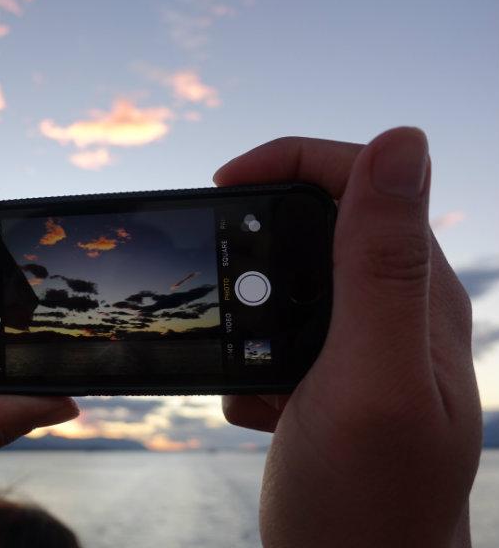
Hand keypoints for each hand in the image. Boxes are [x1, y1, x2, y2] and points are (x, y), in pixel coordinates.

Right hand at [217, 128, 480, 546]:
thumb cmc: (368, 500)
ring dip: (244, 320)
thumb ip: (381, 262)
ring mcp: (356, 345)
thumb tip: (399, 139)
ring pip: (279, 283)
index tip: (223, 187)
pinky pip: (267, 336)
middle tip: (225, 305)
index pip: (362, 174)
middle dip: (251, 252)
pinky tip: (261, 411)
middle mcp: (393, 307)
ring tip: (247, 378)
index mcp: (416, 290)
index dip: (289, 161)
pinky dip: (245, 367)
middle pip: (311, 221)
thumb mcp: (369, 375)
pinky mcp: (324, 378)